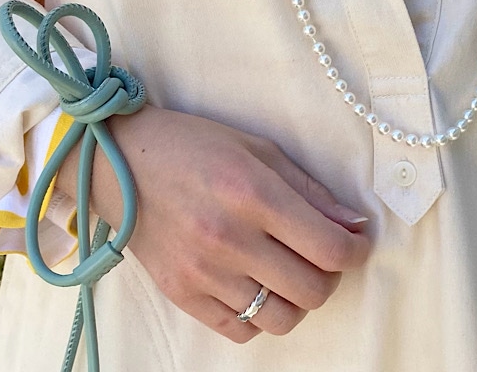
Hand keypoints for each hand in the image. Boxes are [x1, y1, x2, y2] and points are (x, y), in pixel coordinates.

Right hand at [63, 106, 369, 342]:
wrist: (119, 163)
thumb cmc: (193, 146)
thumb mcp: (257, 149)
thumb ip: (310, 191)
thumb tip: (354, 226)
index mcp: (253, 192)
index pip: (330, 248)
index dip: (356, 251)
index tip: (357, 243)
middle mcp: (230, 238)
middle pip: (313, 291)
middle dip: (331, 276)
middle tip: (322, 255)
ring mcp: (204, 272)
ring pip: (281, 318)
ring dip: (298, 300)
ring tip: (289, 272)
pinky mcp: (182, 295)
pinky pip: (241, 331)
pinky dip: (259, 315)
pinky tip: (255, 284)